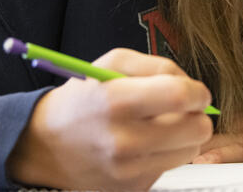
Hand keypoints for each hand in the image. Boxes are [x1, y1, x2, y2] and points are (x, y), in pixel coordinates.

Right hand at [7, 48, 213, 190]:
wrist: (44, 146)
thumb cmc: (82, 99)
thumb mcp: (112, 64)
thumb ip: (159, 66)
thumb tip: (191, 84)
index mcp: (116, 102)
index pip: (181, 98)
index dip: (198, 92)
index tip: (196, 92)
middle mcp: (122, 141)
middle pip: (197, 129)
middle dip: (197, 115)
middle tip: (182, 109)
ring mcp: (127, 171)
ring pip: (190, 151)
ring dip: (185, 137)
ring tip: (160, 126)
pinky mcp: (131, 189)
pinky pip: (169, 167)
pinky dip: (165, 155)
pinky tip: (143, 146)